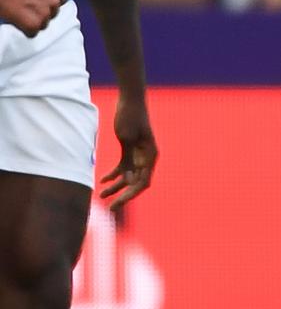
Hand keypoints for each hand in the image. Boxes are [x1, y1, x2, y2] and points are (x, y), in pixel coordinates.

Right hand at [0, 0, 71, 34]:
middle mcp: (54, 0)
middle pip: (52, 12)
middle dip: (40, 9)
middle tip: (23, 0)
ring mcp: (43, 13)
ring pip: (43, 22)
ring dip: (32, 19)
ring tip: (18, 8)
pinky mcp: (31, 24)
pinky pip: (33, 32)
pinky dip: (25, 28)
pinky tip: (16, 18)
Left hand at [99, 93, 156, 207]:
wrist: (130, 100)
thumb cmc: (130, 117)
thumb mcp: (127, 138)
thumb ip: (129, 159)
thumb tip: (130, 181)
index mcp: (151, 156)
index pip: (143, 182)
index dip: (131, 195)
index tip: (117, 203)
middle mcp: (147, 158)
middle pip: (137, 182)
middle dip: (124, 195)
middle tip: (110, 208)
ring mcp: (139, 154)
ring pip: (129, 176)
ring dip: (117, 186)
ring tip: (102, 195)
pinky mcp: (130, 149)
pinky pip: (123, 166)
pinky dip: (114, 174)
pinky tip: (102, 180)